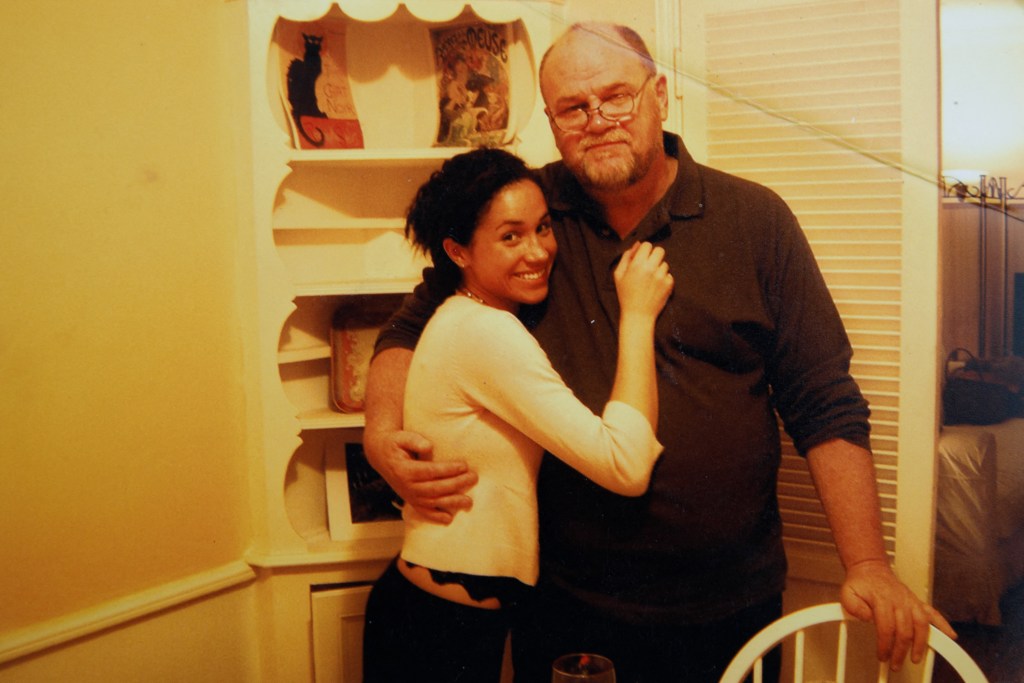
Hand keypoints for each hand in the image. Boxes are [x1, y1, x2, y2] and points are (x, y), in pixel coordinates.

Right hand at [362, 427, 476, 523]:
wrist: (380, 455)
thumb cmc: (394, 444)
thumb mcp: (401, 437)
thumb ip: (414, 440)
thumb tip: (428, 446)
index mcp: (405, 470)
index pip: (430, 471)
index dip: (447, 469)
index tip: (463, 465)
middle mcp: (407, 486)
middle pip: (435, 488)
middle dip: (456, 484)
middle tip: (473, 477)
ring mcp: (409, 496)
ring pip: (432, 502)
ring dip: (451, 502)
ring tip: (468, 501)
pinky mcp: (411, 500)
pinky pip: (424, 512)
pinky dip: (436, 517)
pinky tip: (449, 519)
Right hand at [614, 242, 672, 318]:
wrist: (638, 315)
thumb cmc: (626, 295)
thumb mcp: (619, 275)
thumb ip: (626, 257)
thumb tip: (637, 245)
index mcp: (637, 264)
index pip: (647, 245)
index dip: (644, 250)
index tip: (642, 258)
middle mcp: (651, 268)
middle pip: (660, 250)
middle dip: (654, 256)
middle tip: (649, 265)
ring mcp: (661, 276)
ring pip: (665, 263)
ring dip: (659, 268)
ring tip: (651, 280)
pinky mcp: (669, 284)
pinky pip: (669, 274)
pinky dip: (664, 279)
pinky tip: (656, 286)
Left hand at [840, 559, 956, 670]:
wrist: (870, 569)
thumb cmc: (860, 584)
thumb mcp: (848, 593)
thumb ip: (854, 606)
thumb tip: (867, 617)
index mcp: (882, 599)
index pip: (887, 627)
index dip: (885, 645)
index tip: (882, 656)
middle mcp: (899, 600)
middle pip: (904, 630)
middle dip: (901, 651)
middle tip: (895, 664)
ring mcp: (910, 601)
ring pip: (921, 624)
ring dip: (920, 643)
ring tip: (916, 658)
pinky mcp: (917, 602)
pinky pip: (932, 613)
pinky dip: (943, 624)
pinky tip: (951, 636)